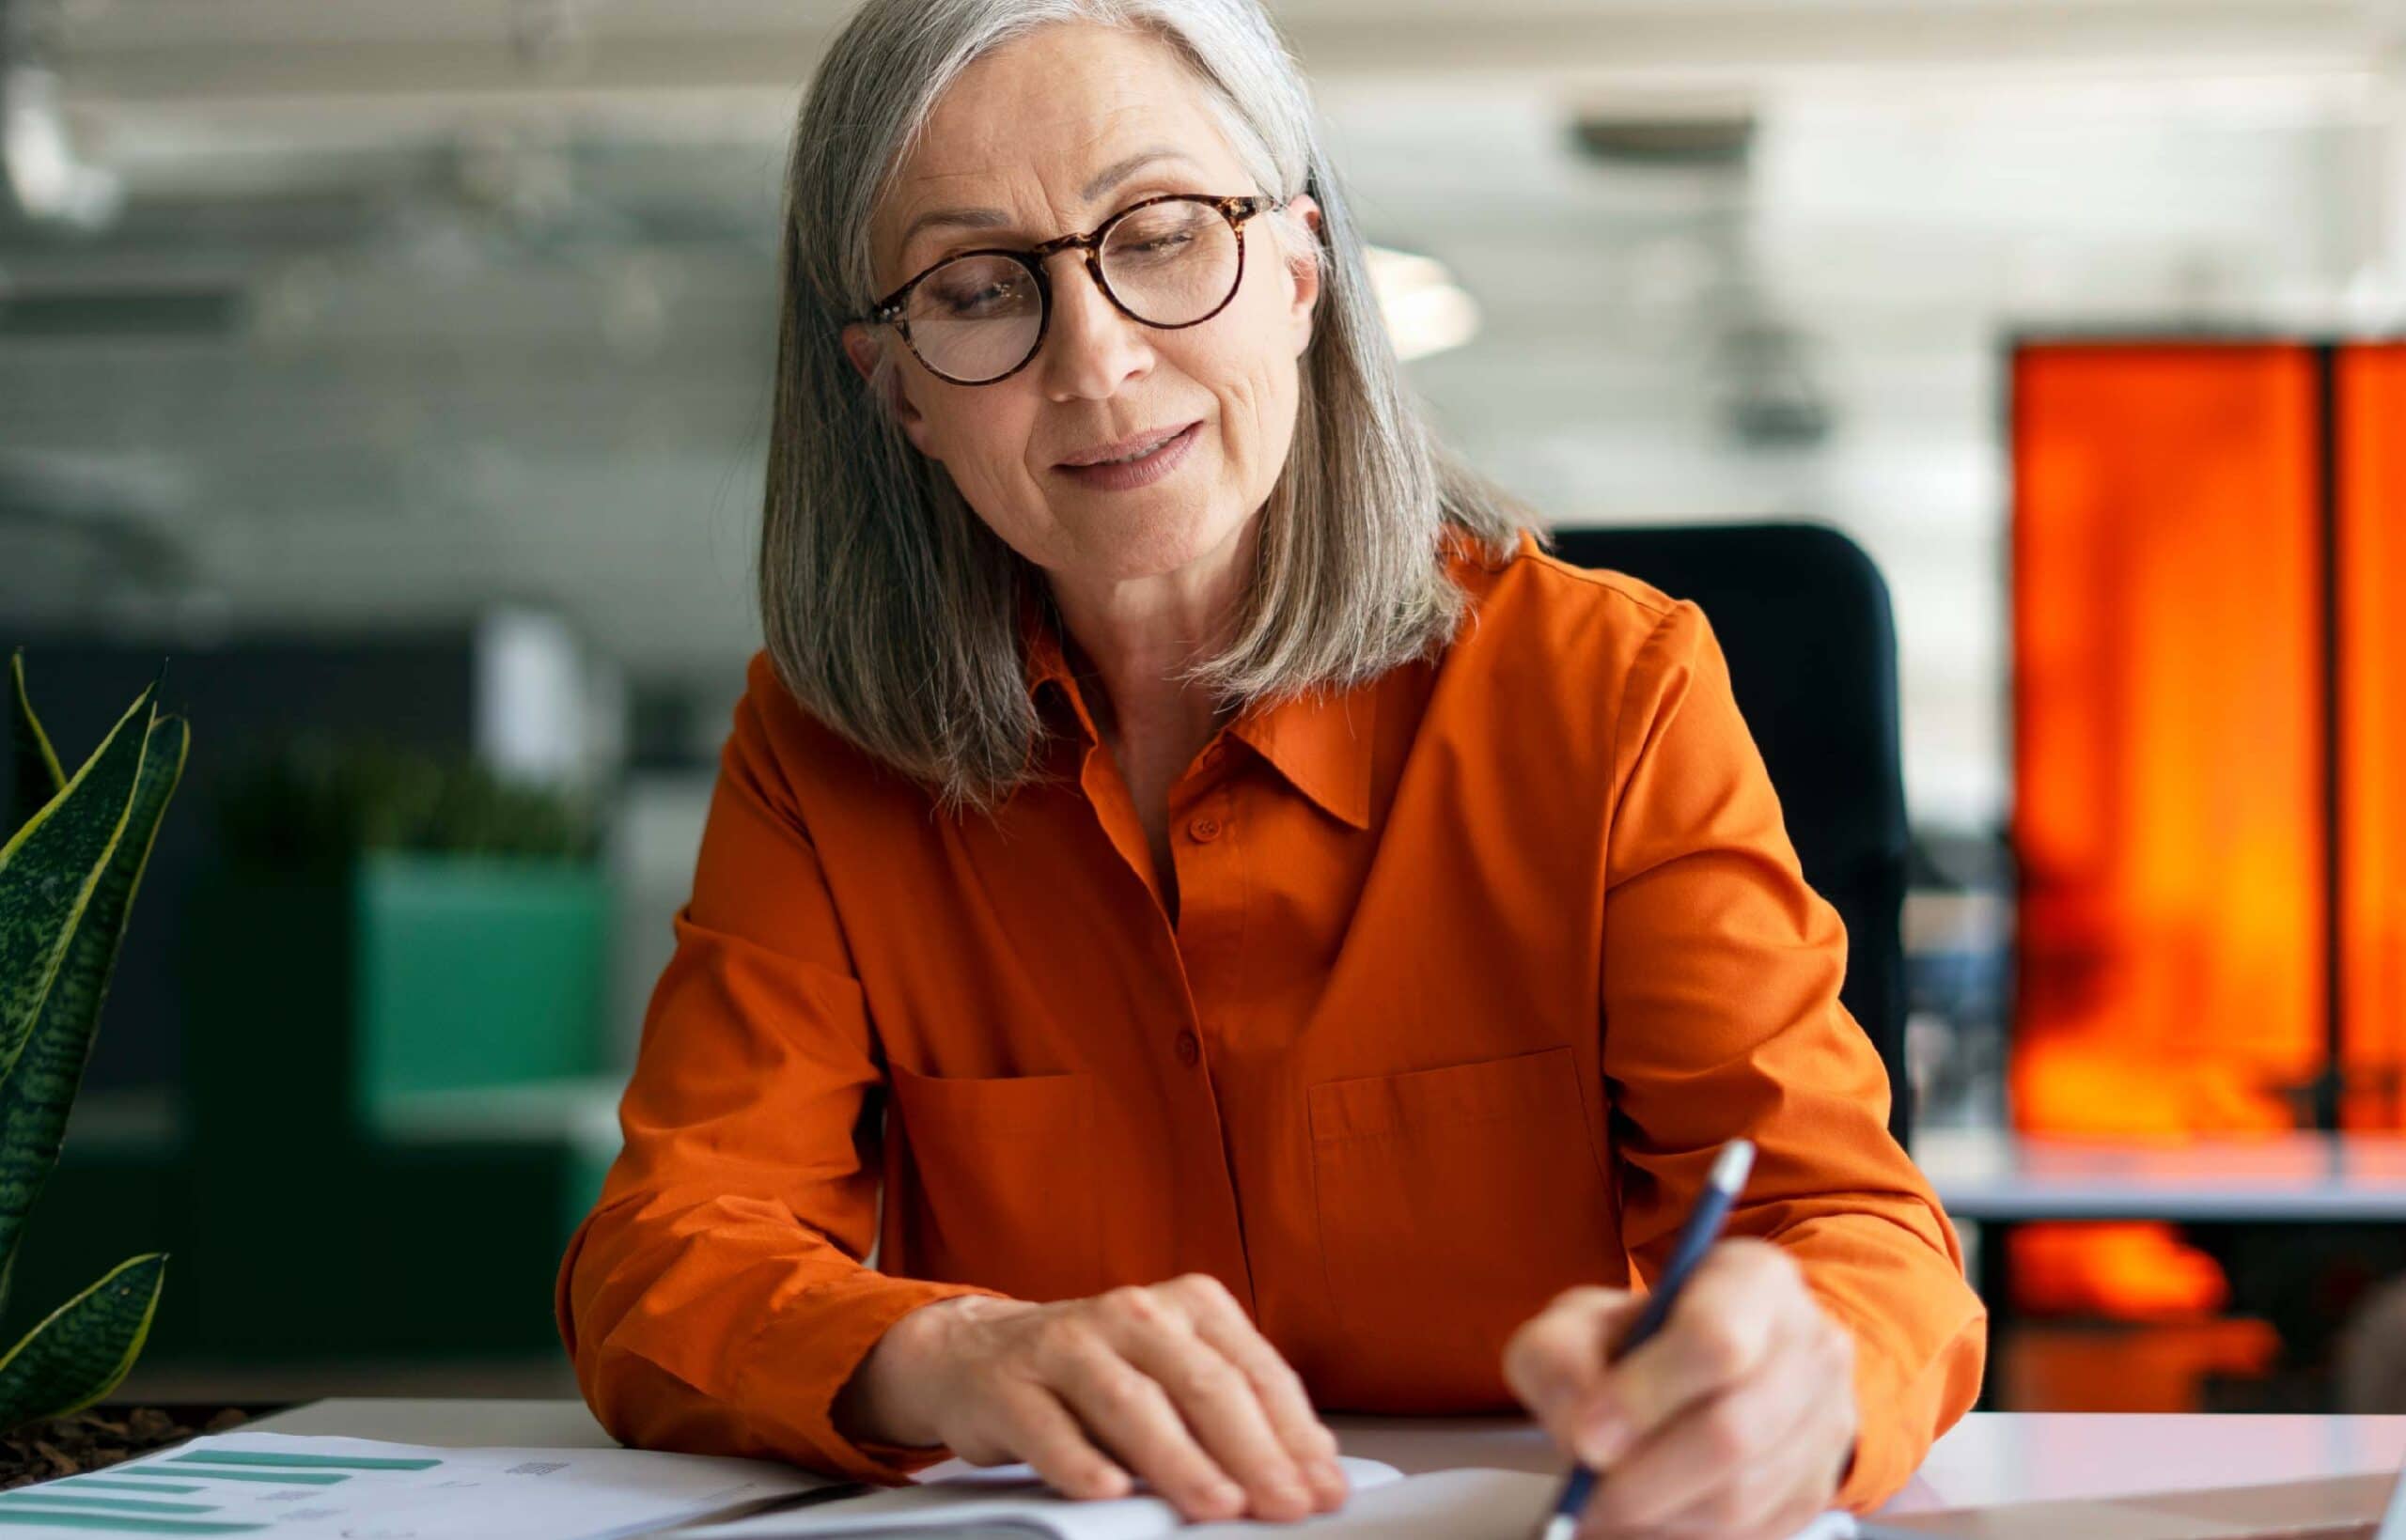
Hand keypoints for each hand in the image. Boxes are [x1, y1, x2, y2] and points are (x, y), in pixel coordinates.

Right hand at [832, 1274, 1349, 1524]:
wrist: (977, 1355)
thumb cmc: (1096, 1375)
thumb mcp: (1172, 1375)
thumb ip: (1233, 1412)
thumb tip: (1310, 1470)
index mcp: (1187, 1305)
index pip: (1254, 1370)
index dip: (1295, 1432)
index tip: (1324, 1488)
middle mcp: (1132, 1313)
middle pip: (1203, 1383)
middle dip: (1253, 1450)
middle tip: (1287, 1504)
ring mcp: (1066, 1344)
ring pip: (1131, 1402)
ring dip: (1180, 1460)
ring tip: (1221, 1505)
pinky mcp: (1009, 1385)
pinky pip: (1047, 1427)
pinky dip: (1080, 1462)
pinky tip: (1110, 1492)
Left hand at [1501, 1239, 1857, 1539]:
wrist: (1689, 1375)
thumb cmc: (1630, 1342)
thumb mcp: (1576, 1325)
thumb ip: (1560, 1360)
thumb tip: (1585, 1428)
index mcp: (1753, 1278)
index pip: (1716, 1340)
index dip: (1646, 1396)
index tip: (1587, 1434)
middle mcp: (1809, 1343)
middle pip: (1733, 1432)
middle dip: (1646, 1476)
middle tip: (1589, 1495)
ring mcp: (1827, 1418)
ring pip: (1743, 1495)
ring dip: (1661, 1515)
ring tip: (1609, 1508)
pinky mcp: (1820, 1485)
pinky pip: (1752, 1532)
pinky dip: (1686, 1535)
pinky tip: (1649, 1518)